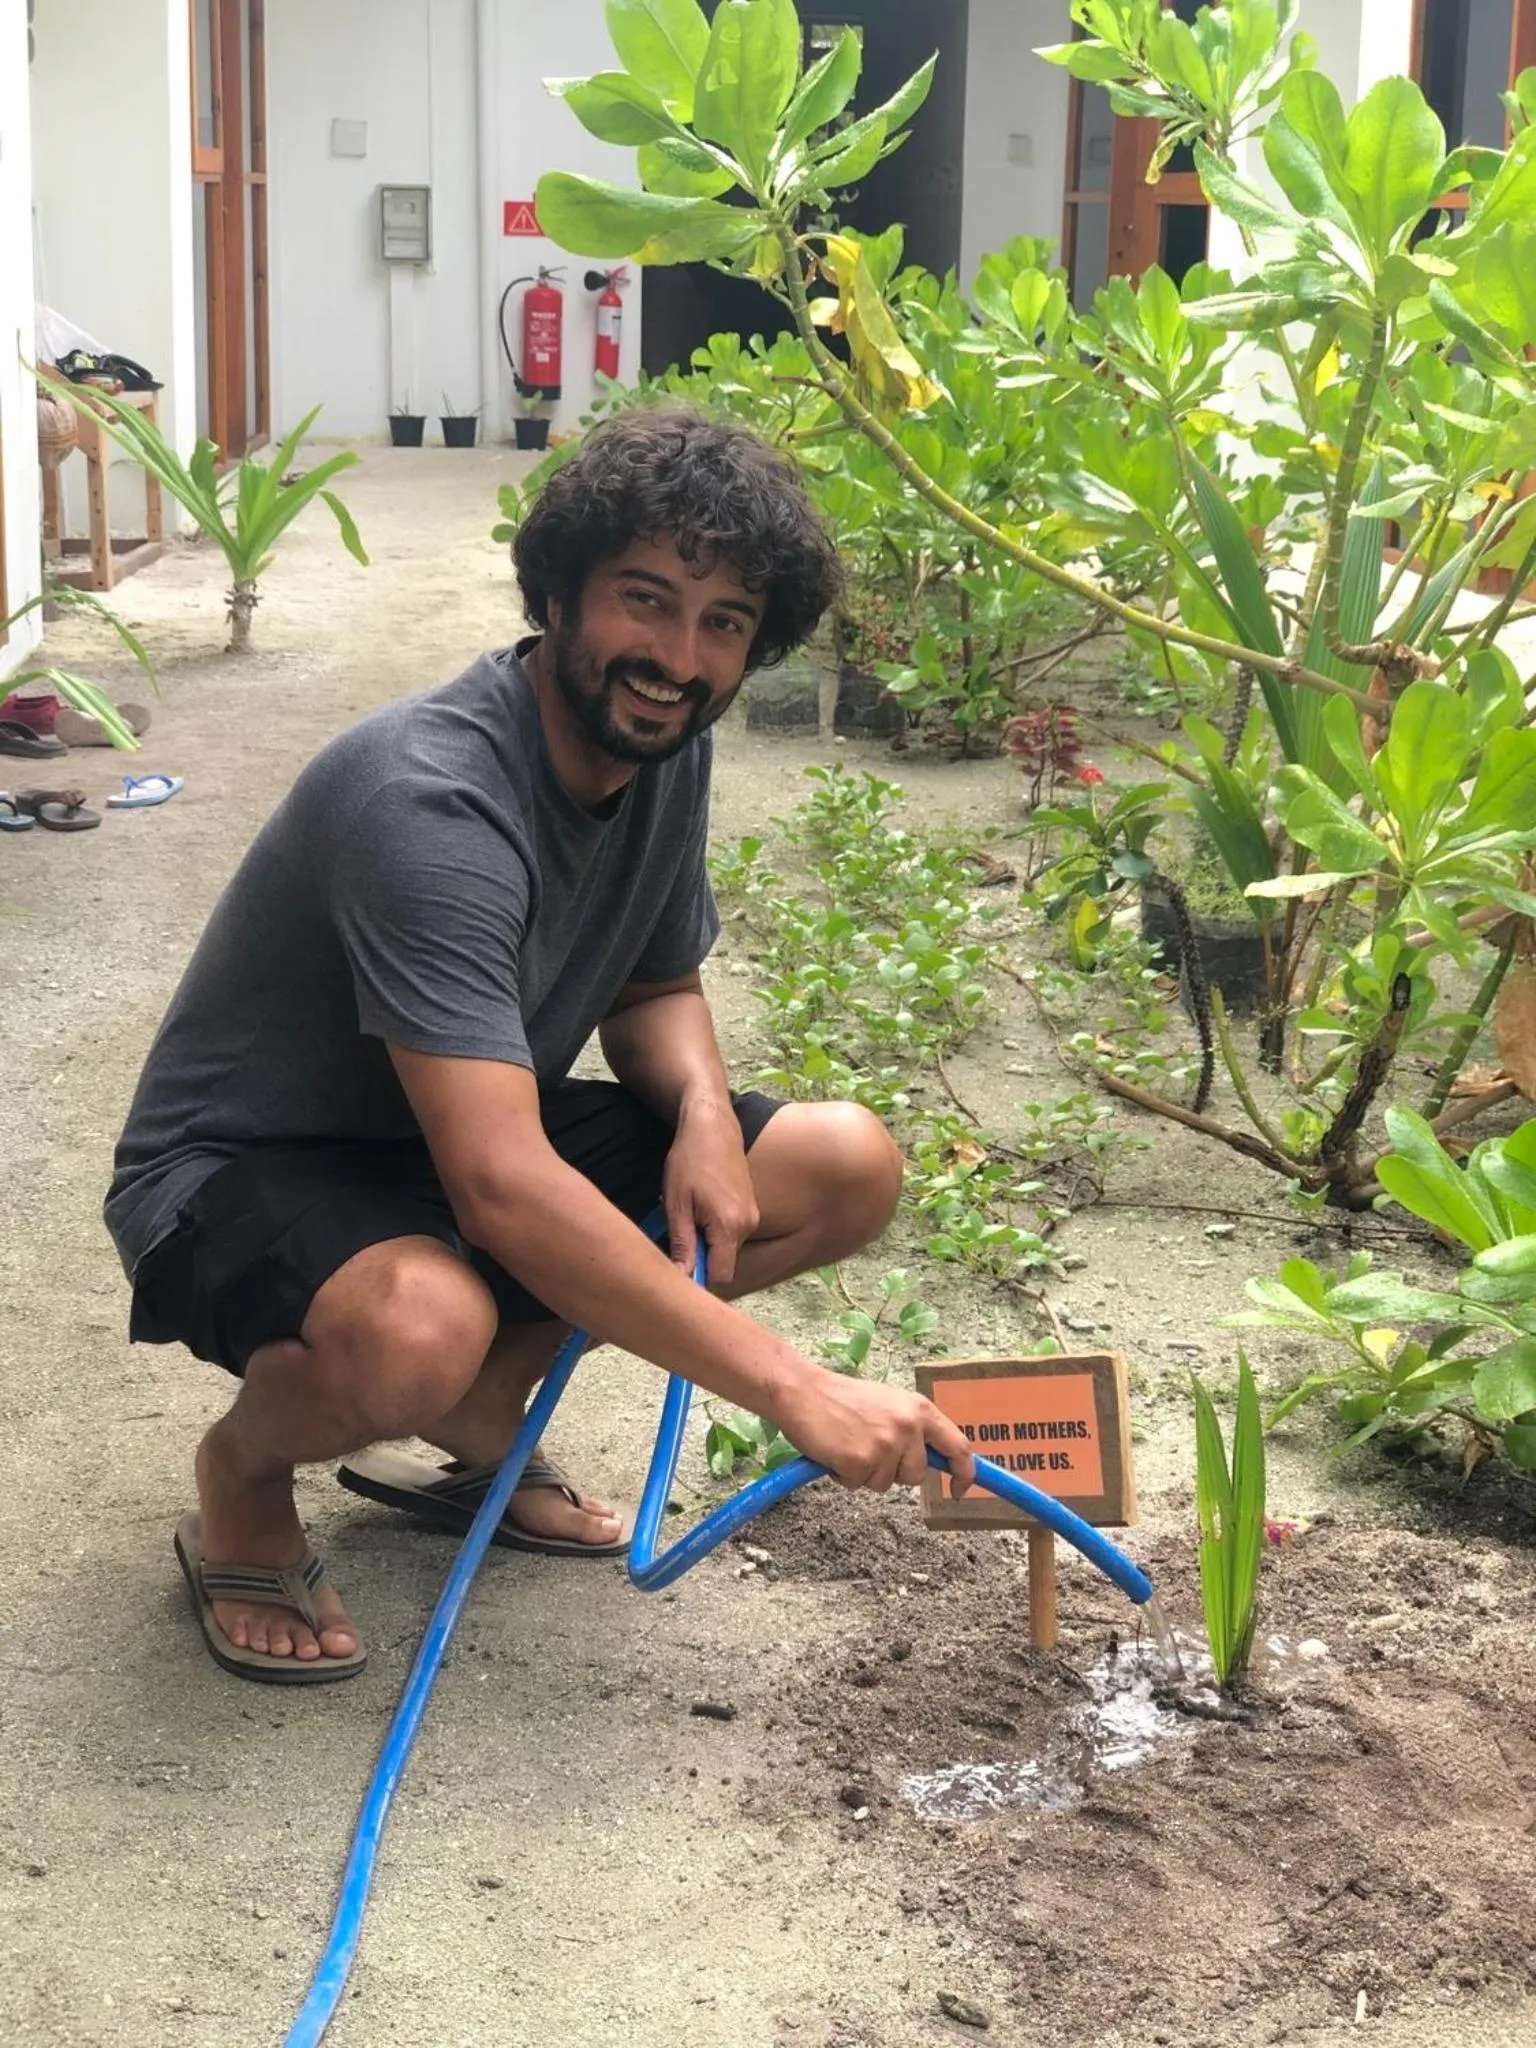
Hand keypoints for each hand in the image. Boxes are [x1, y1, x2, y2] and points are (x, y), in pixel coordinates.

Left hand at [663, 1098, 759, 1287]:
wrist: (712, 1127)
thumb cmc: (690, 1161)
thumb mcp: (677, 1204)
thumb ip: (682, 1245)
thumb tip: (682, 1278)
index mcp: (730, 1227)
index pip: (719, 1277)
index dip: (697, 1279)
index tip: (676, 1268)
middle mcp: (748, 1225)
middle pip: (723, 1263)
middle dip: (699, 1259)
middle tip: (675, 1237)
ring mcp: (753, 1216)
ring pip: (726, 1248)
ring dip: (706, 1242)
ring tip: (688, 1216)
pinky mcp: (751, 1208)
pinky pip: (732, 1233)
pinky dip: (714, 1230)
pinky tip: (700, 1208)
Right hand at [769, 1367, 976, 1496]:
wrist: (802, 1391)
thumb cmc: (842, 1399)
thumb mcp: (890, 1405)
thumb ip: (914, 1428)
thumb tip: (938, 1459)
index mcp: (919, 1409)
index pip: (958, 1446)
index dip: (964, 1473)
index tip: (961, 1489)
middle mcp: (908, 1427)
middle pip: (916, 1475)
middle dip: (893, 1471)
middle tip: (868, 1448)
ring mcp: (886, 1445)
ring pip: (885, 1484)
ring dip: (865, 1473)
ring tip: (848, 1444)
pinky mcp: (861, 1461)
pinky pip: (858, 1485)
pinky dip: (844, 1475)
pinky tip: (835, 1452)